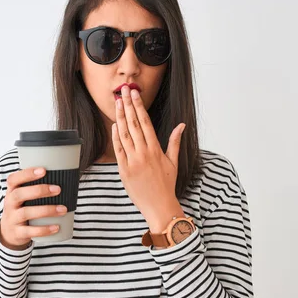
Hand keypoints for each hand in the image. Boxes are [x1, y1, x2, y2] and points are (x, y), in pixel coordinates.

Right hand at [0, 167, 65, 249]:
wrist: (9, 232)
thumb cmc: (22, 208)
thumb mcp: (23, 196)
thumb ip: (36, 186)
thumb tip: (66, 175)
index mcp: (12, 191)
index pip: (13, 179)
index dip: (27, 174)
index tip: (43, 170)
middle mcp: (9, 203)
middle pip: (19, 194)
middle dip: (39, 190)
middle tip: (58, 189)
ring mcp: (12, 219)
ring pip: (26, 213)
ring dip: (46, 210)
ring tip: (63, 209)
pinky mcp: (18, 232)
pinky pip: (30, 231)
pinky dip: (44, 229)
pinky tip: (56, 227)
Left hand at [112, 85, 186, 232]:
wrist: (159, 206)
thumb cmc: (167, 185)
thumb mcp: (173, 162)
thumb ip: (175, 141)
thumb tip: (182, 125)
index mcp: (156, 149)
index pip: (145, 122)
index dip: (139, 106)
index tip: (134, 94)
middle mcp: (143, 153)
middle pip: (133, 124)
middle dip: (128, 105)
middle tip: (123, 90)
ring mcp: (132, 161)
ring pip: (124, 134)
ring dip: (120, 117)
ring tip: (117, 102)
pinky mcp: (124, 170)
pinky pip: (118, 149)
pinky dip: (115, 136)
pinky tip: (115, 125)